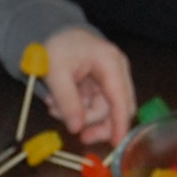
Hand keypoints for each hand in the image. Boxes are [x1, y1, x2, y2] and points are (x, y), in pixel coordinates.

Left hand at [37, 27, 133, 144]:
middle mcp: (118, 71)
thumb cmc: (58, 46)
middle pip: (117, 108)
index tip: (117, 145)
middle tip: (78, 134)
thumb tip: (77, 128)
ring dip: (81, 115)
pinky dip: (79, 109)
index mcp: (110, 63)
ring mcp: (112, 78)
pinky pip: (96, 105)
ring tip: (54, 108)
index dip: (120, 124)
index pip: (121, 99)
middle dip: (95, 123)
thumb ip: (67, 101)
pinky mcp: (104, 85)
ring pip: (104, 110)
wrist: (56, 31)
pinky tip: (59, 103)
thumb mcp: (56, 73)